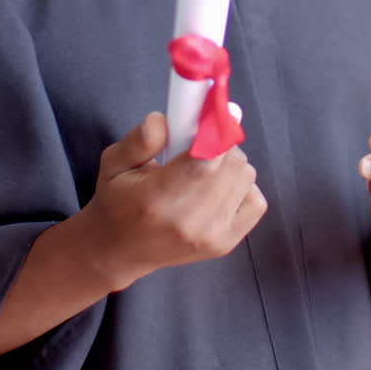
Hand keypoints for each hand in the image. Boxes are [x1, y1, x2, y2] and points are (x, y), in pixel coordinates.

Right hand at [81, 111, 267, 290]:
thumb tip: (164, 120)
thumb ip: (139, 139)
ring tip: (205, 169)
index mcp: (159, 199)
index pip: (206, 160)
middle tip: (199, 145)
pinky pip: (256, 200)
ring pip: (246, 176)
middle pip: (232, 164)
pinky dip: (243, 188)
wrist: (120, 251)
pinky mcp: (227, 243)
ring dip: (231, 164)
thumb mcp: (114, 163)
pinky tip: (218, 189)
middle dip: (220, 144)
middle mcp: (190, 222)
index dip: (215, 132)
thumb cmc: (117, 201)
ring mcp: (213, 236)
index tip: (209, 117)